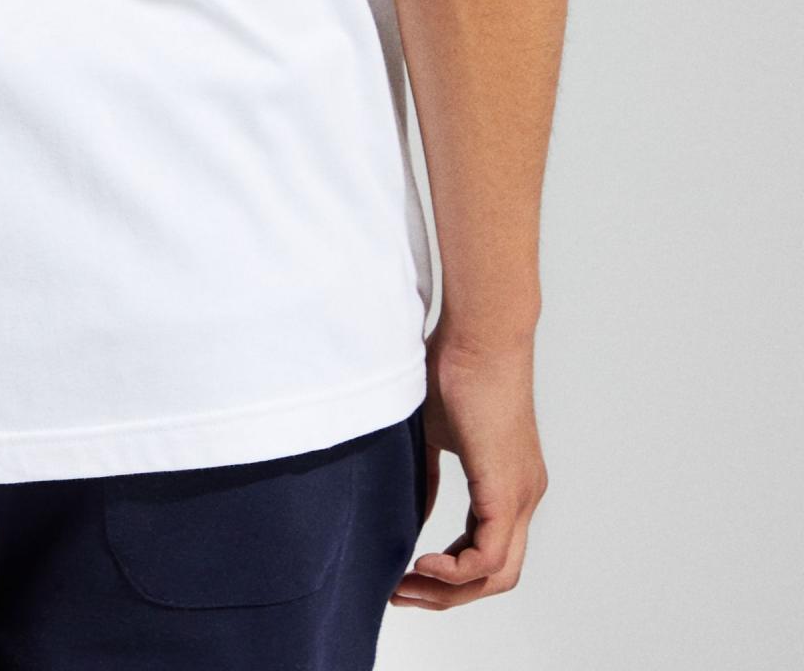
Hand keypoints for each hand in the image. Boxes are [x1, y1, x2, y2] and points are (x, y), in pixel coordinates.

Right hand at [391, 331, 546, 609]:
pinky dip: (455, 572)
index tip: (408, 575)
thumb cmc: (454, 366)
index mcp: (509, 483)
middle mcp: (524, 496)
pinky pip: (488, 557)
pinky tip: (422, 564)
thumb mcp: (435, 434)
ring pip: (497, 575)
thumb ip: (428, 478)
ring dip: (449, 591)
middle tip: (403, 593)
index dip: (450, 574)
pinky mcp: (507, 490)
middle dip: (447, 595)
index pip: (489, 552)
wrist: (480, 332)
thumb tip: (418, 518)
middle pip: (497, 576)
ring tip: (407, 585)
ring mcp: (521, 495)